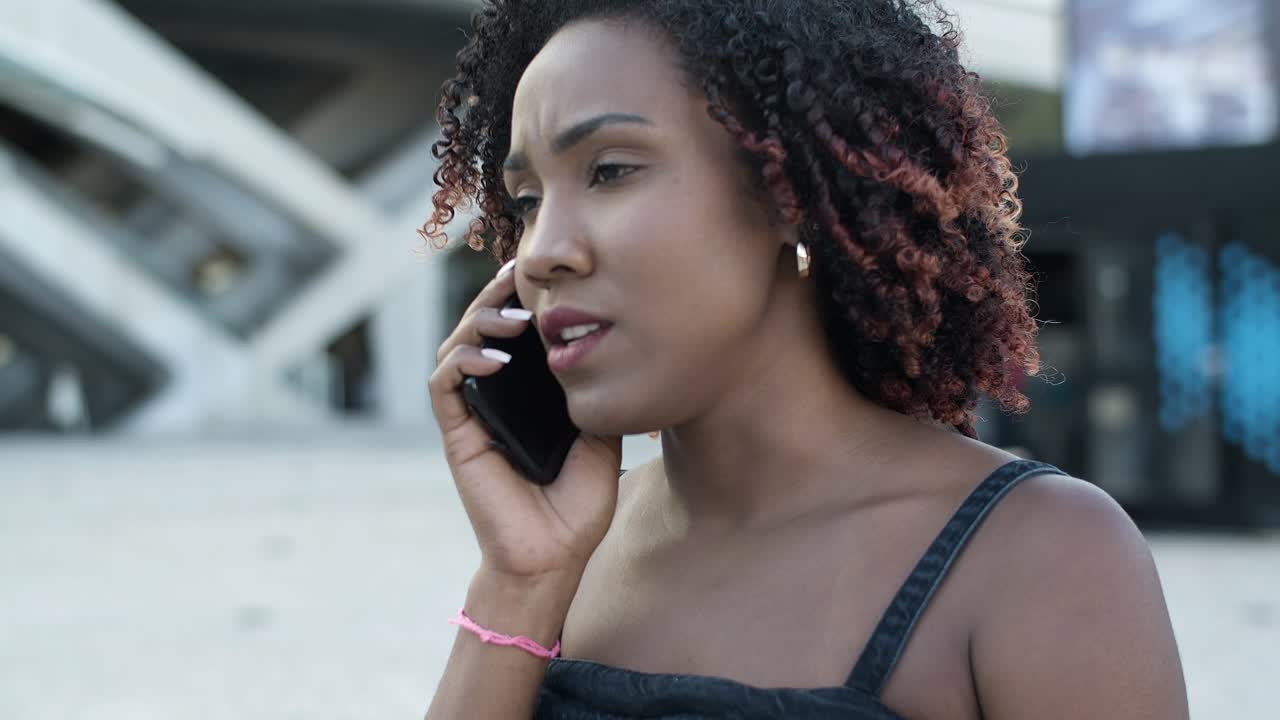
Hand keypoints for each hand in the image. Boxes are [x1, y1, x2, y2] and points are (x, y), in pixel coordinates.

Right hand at [429, 259, 622, 582]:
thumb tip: (608, 348)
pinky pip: (444, 386)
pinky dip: (463, 362)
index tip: (545, 272)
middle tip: (521, 274)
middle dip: (498, 296)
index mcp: (528, 395)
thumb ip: (596, 394)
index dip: (523, 299)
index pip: (516, 333)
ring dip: (480, 323)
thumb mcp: (602, 437)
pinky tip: (493, 358)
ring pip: (457, 346)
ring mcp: (474, 414)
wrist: (555, 556)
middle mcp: (497, 397)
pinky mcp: (457, 435)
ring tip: (514, 320)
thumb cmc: (579, 505)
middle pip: (482, 328)